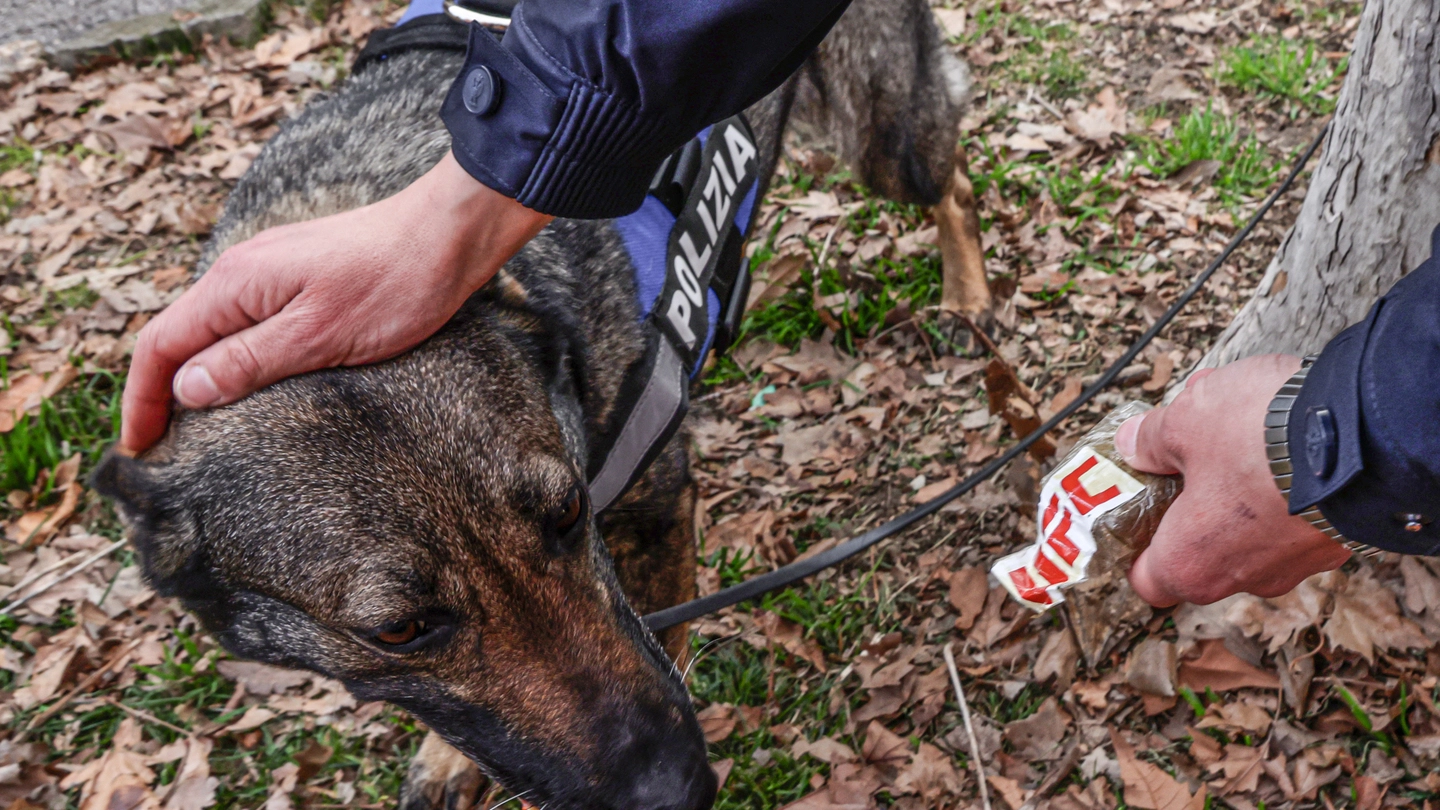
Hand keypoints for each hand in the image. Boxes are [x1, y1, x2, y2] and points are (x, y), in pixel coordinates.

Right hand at [121, 152, 552, 452]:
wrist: (450, 233)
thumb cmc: (395, 283)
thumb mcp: (319, 335)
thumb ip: (249, 360)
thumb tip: (186, 388)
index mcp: (236, 283)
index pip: (160, 344)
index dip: (141, 399)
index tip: (139, 449)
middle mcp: (243, 270)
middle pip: (179, 335)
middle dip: (161, 391)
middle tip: (160, 449)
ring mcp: (272, 269)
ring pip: (213, 329)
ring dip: (197, 375)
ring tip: (196, 427)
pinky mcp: (302, 276)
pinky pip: (248, 321)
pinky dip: (233, 356)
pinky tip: (248, 384)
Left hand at [1115, 354, 1351, 605]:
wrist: (1368, 434)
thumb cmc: (1261, 439)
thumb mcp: (1185, 422)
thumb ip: (1151, 439)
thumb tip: (1132, 443)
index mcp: (1192, 563)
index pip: (1149, 581)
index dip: (1135, 549)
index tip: (1131, 513)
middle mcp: (1244, 578)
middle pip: (1200, 553)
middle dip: (1188, 503)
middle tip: (1183, 456)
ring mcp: (1295, 564)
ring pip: (1249, 531)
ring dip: (1237, 488)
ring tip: (1236, 429)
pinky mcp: (1335, 540)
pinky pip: (1292, 517)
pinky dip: (1281, 486)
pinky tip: (1280, 437)